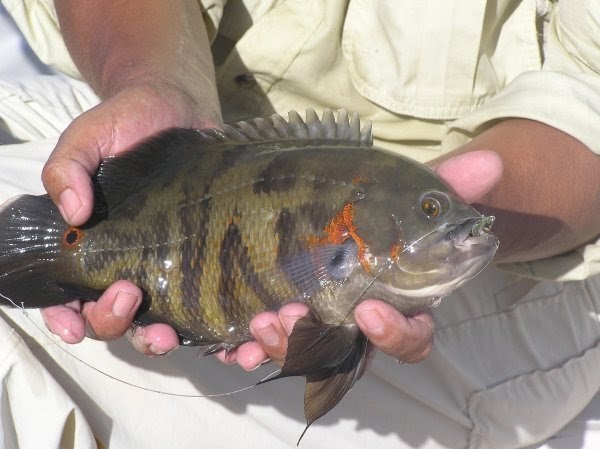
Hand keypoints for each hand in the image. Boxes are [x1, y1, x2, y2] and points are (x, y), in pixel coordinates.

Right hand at [40, 1, 220, 353]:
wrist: (180, 105)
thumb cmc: (127, 122)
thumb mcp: (88, 138)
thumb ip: (66, 168)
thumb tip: (72, 212)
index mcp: (90, 245)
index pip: (68, 294)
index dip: (65, 317)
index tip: (73, 323)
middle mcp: (127, 262)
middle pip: (112, 316)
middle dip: (114, 322)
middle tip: (129, 295)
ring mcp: (168, 264)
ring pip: (157, 319)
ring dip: (158, 338)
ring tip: (170, 334)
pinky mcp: (205, 258)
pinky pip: (206, 301)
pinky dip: (211, 326)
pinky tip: (223, 331)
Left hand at [219, 150, 503, 369]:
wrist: (344, 207)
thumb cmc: (387, 212)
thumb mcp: (411, 195)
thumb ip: (446, 184)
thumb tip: (492, 162)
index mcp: (398, 304)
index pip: (409, 337)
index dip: (394, 334)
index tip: (370, 311)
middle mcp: (355, 323)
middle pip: (343, 355)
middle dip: (314, 344)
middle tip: (288, 316)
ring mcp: (314, 323)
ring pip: (297, 353)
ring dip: (275, 346)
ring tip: (255, 322)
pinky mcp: (278, 315)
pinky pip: (261, 342)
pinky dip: (243, 345)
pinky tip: (223, 339)